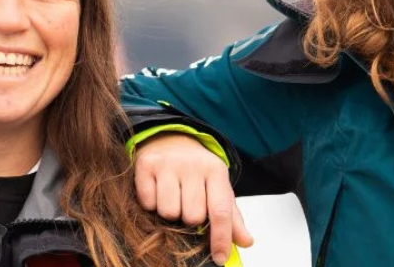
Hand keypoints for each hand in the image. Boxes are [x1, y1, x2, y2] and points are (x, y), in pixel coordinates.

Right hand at [133, 133, 253, 263]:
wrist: (170, 139)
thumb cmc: (197, 170)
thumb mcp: (217, 187)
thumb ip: (231, 217)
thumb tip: (246, 242)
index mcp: (216, 171)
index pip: (221, 211)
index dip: (221, 238)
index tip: (220, 258)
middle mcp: (193, 165)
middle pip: (192, 216)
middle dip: (190, 219)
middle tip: (188, 204)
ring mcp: (168, 163)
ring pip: (169, 212)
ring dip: (170, 212)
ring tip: (173, 196)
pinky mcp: (146, 164)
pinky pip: (148, 202)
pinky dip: (151, 203)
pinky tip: (157, 190)